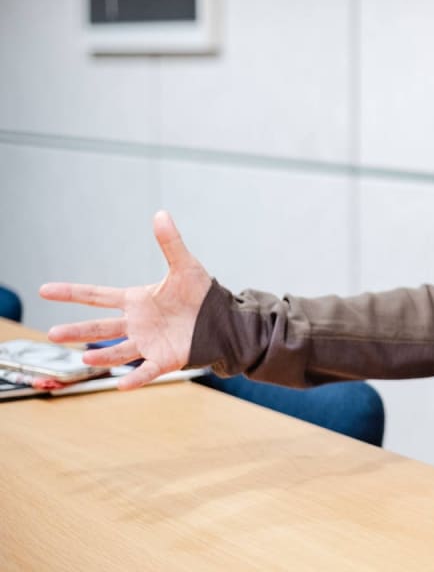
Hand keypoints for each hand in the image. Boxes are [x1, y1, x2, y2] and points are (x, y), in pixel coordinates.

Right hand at [40, 210, 211, 389]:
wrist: (223, 319)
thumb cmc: (201, 294)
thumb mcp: (185, 266)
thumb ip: (170, 243)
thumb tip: (160, 214)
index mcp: (136, 300)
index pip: (97, 295)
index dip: (72, 292)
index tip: (45, 290)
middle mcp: (136, 323)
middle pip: (100, 327)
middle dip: (77, 330)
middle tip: (52, 333)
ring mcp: (148, 342)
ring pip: (118, 351)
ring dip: (102, 356)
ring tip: (85, 357)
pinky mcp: (165, 358)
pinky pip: (147, 370)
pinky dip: (135, 378)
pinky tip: (121, 385)